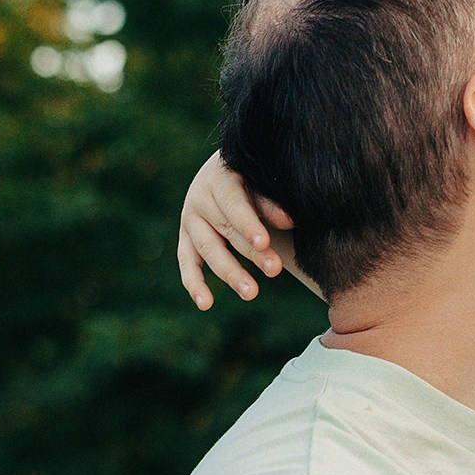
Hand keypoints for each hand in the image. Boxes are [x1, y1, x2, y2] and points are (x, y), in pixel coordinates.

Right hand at [176, 151, 307, 307]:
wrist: (224, 170)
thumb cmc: (250, 176)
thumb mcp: (260, 181)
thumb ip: (271, 201)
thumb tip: (288, 221)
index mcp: (220, 179)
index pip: (233, 204)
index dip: (248, 223)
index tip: (264, 242)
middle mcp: (199, 199)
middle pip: (225, 230)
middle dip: (251, 252)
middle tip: (274, 269)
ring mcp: (190, 220)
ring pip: (208, 250)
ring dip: (230, 272)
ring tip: (251, 292)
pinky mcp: (186, 238)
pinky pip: (187, 262)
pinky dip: (194, 283)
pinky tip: (205, 303)